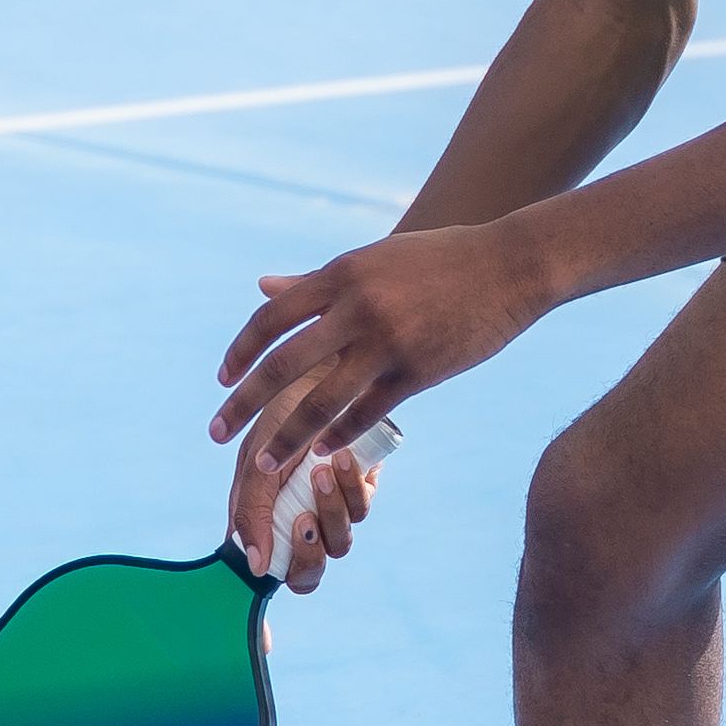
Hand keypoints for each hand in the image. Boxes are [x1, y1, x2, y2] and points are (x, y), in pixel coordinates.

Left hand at [212, 222, 552, 498]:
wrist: (510, 265)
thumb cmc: (439, 260)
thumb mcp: (373, 261)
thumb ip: (317, 282)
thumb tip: (263, 286)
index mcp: (341, 275)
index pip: (272, 318)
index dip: (242, 352)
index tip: (223, 380)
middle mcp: (357, 308)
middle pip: (282, 364)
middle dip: (243, 403)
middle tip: (216, 432)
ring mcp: (388, 342)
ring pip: (321, 400)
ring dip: (287, 438)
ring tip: (264, 464)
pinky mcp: (419, 371)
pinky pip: (368, 412)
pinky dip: (341, 436)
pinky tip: (324, 453)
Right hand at [229, 423, 394, 591]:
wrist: (322, 373)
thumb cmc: (279, 416)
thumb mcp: (256, 463)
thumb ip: (251, 514)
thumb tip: (256, 568)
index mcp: (268, 520)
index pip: (279, 572)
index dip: (284, 571)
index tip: (279, 545)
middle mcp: (300, 520)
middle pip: (310, 571)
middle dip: (310, 552)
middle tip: (303, 520)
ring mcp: (332, 508)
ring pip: (339, 542)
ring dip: (330, 510)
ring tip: (319, 472)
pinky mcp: (359, 491)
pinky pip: (361, 508)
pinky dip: (351, 488)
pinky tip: (343, 459)